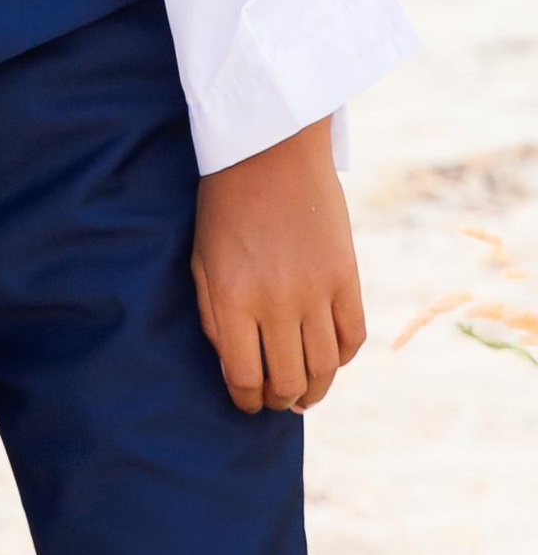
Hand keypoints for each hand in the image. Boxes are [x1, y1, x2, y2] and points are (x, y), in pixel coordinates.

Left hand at [191, 120, 364, 411]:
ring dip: (315, 390)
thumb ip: (214, 318)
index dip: (245, 401)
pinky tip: (330, 360)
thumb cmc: (224, 205)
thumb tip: (235, 367)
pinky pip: (352, 336)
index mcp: (231, 299)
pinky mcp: (346, 276)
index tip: (246, 403)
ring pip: (325, 367)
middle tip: (276, 400)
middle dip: (279, 400)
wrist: (270, 151)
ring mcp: (315, 290)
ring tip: (304, 394)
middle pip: (287, 380)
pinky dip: (343, 357)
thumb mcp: (201, 261)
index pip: (244, 377)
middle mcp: (275, 302)